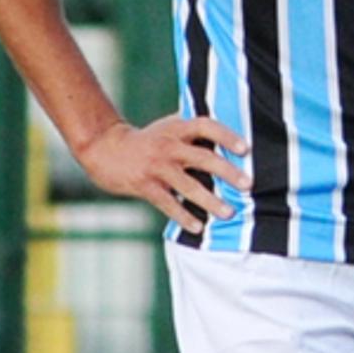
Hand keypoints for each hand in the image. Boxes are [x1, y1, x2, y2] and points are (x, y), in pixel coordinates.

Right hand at [75, 115, 250, 233]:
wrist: (105, 149)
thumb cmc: (147, 139)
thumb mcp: (168, 127)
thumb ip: (193, 129)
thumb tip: (229, 125)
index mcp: (176, 129)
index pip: (205, 126)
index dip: (226, 135)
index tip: (245, 148)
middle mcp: (168, 146)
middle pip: (202, 157)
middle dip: (227, 171)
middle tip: (248, 184)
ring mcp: (156, 167)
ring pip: (188, 185)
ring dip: (210, 200)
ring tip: (229, 213)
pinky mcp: (145, 186)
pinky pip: (168, 204)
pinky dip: (184, 216)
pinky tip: (198, 227)